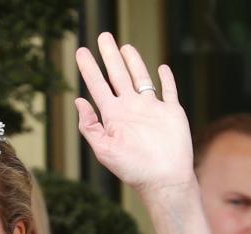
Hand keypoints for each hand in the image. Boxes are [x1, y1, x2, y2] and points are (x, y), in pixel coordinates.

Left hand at [75, 33, 194, 195]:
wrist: (164, 180)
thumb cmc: (133, 169)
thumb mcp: (104, 149)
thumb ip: (90, 126)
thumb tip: (79, 101)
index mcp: (113, 117)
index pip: (98, 86)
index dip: (89, 68)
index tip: (80, 52)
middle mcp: (131, 109)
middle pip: (118, 75)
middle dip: (110, 56)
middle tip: (103, 36)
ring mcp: (151, 109)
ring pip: (141, 78)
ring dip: (134, 62)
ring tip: (124, 46)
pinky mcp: (171, 113)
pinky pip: (169, 91)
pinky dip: (166, 79)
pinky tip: (162, 68)